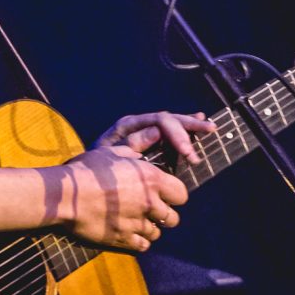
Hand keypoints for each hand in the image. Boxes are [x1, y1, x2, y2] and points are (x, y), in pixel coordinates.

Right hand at [58, 142, 188, 251]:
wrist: (65, 195)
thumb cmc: (86, 170)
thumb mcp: (111, 152)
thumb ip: (133, 149)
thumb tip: (146, 143)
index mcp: (151, 179)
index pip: (182, 194)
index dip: (174, 195)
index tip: (165, 194)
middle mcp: (149, 203)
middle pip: (173, 218)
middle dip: (164, 215)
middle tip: (150, 210)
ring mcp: (137, 223)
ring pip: (157, 233)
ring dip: (149, 228)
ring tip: (136, 221)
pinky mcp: (123, 238)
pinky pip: (143, 245)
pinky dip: (139, 241)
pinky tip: (129, 233)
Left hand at [97, 109, 215, 163]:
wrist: (84, 175)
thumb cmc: (96, 167)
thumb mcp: (110, 156)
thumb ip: (132, 143)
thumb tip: (158, 132)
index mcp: (129, 125)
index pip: (160, 121)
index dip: (177, 134)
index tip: (189, 153)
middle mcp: (138, 124)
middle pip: (169, 119)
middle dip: (190, 127)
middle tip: (209, 133)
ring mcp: (143, 130)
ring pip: (172, 121)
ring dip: (192, 125)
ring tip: (210, 127)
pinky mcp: (147, 139)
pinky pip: (170, 130)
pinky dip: (185, 127)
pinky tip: (199, 122)